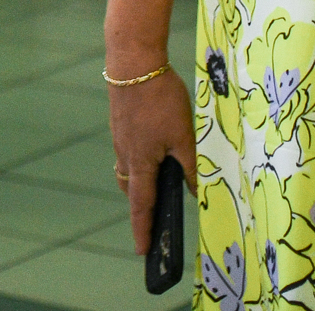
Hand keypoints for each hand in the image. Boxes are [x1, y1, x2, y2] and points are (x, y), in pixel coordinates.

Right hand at [106, 66, 196, 254]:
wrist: (133, 62)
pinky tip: (155, 146)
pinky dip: (139, 159)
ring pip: (128, 168)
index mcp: (140, 162)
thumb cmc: (160, 99)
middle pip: (130, 188)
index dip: (143, 229)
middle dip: (141, 205)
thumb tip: (194, 190)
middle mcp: (126, 153)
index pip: (141, 205)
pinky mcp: (121, 122)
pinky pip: (128, 150)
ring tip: (158, 181)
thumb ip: (189, 164)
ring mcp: (120, 137)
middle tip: (154, 217)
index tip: (142, 251)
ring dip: (140, 180)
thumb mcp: (184, 134)